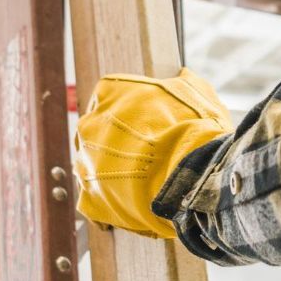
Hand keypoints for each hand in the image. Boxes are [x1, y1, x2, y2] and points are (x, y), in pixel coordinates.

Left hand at [73, 68, 230, 238]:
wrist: (192, 177)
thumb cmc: (193, 128)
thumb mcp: (195, 92)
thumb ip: (183, 83)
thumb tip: (183, 75)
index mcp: (109, 91)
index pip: (111, 96)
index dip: (132, 112)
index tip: (148, 122)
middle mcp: (89, 124)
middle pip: (99, 131)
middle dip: (120, 142)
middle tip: (147, 153)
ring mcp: (84, 162)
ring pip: (94, 165)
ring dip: (114, 172)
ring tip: (143, 181)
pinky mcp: (89, 197)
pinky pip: (95, 199)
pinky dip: (111, 203)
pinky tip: (133, 205)